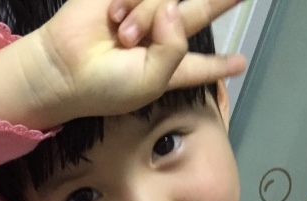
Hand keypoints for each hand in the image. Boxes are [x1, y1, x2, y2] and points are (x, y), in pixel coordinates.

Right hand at [19, 0, 246, 124]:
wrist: (66, 65)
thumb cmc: (107, 86)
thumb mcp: (152, 81)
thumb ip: (176, 49)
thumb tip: (173, 5)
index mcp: (168, 68)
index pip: (199, 65)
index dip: (220, 65)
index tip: (240, 63)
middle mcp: (160, 37)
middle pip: (198, 12)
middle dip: (222, 0)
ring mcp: (143, 12)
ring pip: (168, 2)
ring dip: (146, 19)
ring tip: (123, 38)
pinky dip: (131, 5)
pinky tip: (114, 18)